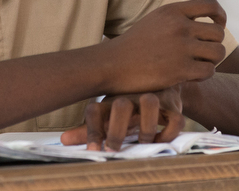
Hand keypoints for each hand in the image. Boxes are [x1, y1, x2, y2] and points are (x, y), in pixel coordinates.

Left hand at [60, 86, 184, 150]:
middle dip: (117, 131)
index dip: (91, 132)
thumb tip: (63, 140)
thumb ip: (89, 129)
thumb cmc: (129, 105)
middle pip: (121, 105)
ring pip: (150, 103)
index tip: (94, 152)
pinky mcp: (173, 104)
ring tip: (143, 141)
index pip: (95, 111)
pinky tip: (160, 140)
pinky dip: (168, 134)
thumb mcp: (109, 115)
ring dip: (146, 128)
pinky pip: (174, 119)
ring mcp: (153, 97)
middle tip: (114, 150)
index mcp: (110, 100)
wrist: (161, 86)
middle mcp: (130, 96)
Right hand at [103, 0, 226, 95]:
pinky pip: (209, 71)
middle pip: (218, 32)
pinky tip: (191, 76)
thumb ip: (177, 16)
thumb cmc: (133, 45)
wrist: (112, 64)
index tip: (218, 24)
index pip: (211, 4)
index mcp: (173, 11)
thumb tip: (203, 16)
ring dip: (212, 60)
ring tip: (198, 64)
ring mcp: (181, 48)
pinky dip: (204, 75)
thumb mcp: (155, 20)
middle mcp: (179, 26)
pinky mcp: (180, 70)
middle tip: (203, 53)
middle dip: (215, 43)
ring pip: (219, 52)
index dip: (221, 15)